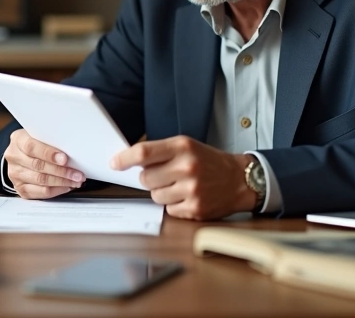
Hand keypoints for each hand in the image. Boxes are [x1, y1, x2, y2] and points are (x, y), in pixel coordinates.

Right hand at [3, 129, 85, 198]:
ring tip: (76, 181)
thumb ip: (51, 141)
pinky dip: (57, 190)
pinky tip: (66, 186)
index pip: (32, 147)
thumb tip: (73, 150)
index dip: (49, 154)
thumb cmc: (36, 143)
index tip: (65, 159)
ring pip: (41, 180)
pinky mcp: (20, 188)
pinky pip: (41, 192)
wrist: (22, 153)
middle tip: (78, 174)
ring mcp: (15, 174)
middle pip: (38, 166)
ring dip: (62, 182)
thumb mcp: (40, 135)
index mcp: (18, 140)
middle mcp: (14, 157)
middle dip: (62, 171)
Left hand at [111, 136, 254, 219]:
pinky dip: (174, 204)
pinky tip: (188, 196)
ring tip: (180, 186)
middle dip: (150, 178)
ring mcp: (192, 190)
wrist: (240, 180)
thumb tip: (129, 161)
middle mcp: (187, 167)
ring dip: (162, 192)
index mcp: (182, 147)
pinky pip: (169, 209)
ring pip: (155, 196)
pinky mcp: (195, 209)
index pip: (144, 152)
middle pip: (145, 178)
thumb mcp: (187, 146)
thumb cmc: (209, 161)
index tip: (114, 163)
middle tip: (165, 175)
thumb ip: (160, 152)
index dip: (124, 159)